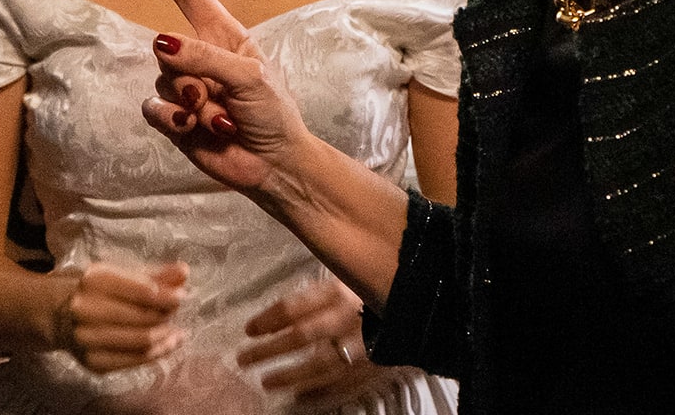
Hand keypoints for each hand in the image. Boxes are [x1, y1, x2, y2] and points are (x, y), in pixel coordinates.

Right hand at [55, 261, 187, 372]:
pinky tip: (168, 344)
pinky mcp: (92, 362)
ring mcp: (87, 338)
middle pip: (143, 317)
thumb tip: (184, 271)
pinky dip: (158, 353)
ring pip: (140, 342)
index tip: (182, 296)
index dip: (167, 295)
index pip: (142, 291)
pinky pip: (134, 361)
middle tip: (176, 312)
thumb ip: (156, 274)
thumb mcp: (124, 275)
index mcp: (95, 280)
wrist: (61, 315)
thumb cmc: (100, 291)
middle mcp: (86, 309)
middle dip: (166, 315)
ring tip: (177, 331)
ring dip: (166, 337)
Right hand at [132, 0, 313, 193]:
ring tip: (219, 120)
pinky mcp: (174, 120)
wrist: (273, 164)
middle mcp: (201, 58)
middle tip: (215, 97)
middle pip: (167, 47)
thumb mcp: (248, 76)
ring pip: (161, 81)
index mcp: (224, 36)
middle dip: (188, 74)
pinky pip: (153, 109)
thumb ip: (204, 57)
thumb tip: (161, 42)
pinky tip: (194, 130)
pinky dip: (171, 119)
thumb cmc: (273, 113)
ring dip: (189, 102)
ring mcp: (186, 89)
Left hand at [237, 277, 377, 401]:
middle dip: (269, 350)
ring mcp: (364, 346)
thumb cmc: (381, 283)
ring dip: (289, 376)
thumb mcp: (351, 275)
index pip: (297, 307)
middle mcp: (351, 319)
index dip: (269, 319)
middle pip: (302, 336)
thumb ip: (322, 287)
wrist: (430, 305)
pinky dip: (320, 393)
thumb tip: (284, 301)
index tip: (248, 329)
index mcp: (344, 291)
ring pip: (320, 365)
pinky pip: (343, 384)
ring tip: (266, 382)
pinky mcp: (376, 367)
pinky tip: (299, 398)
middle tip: (243, 359)